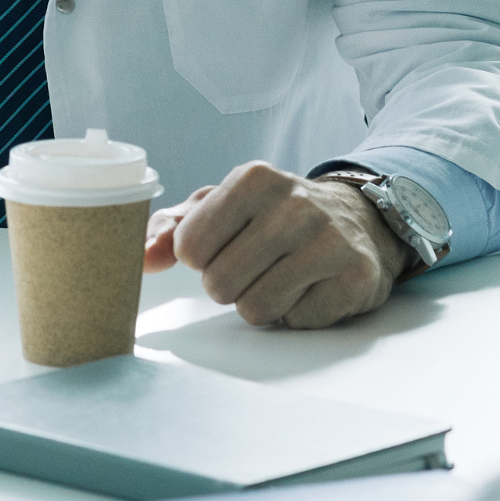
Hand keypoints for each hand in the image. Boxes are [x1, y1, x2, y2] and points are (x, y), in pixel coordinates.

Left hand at [140, 161, 407, 328]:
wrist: (357, 220)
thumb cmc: (274, 216)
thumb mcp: (221, 206)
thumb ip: (171, 228)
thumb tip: (142, 259)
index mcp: (254, 179)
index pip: (190, 247)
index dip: (200, 258)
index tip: (222, 246)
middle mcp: (295, 204)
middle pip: (220, 284)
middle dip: (229, 286)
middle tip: (254, 267)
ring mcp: (330, 240)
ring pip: (256, 309)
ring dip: (261, 303)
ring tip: (281, 277)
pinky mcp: (355, 278)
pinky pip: (297, 321)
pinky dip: (298, 313)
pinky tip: (312, 286)